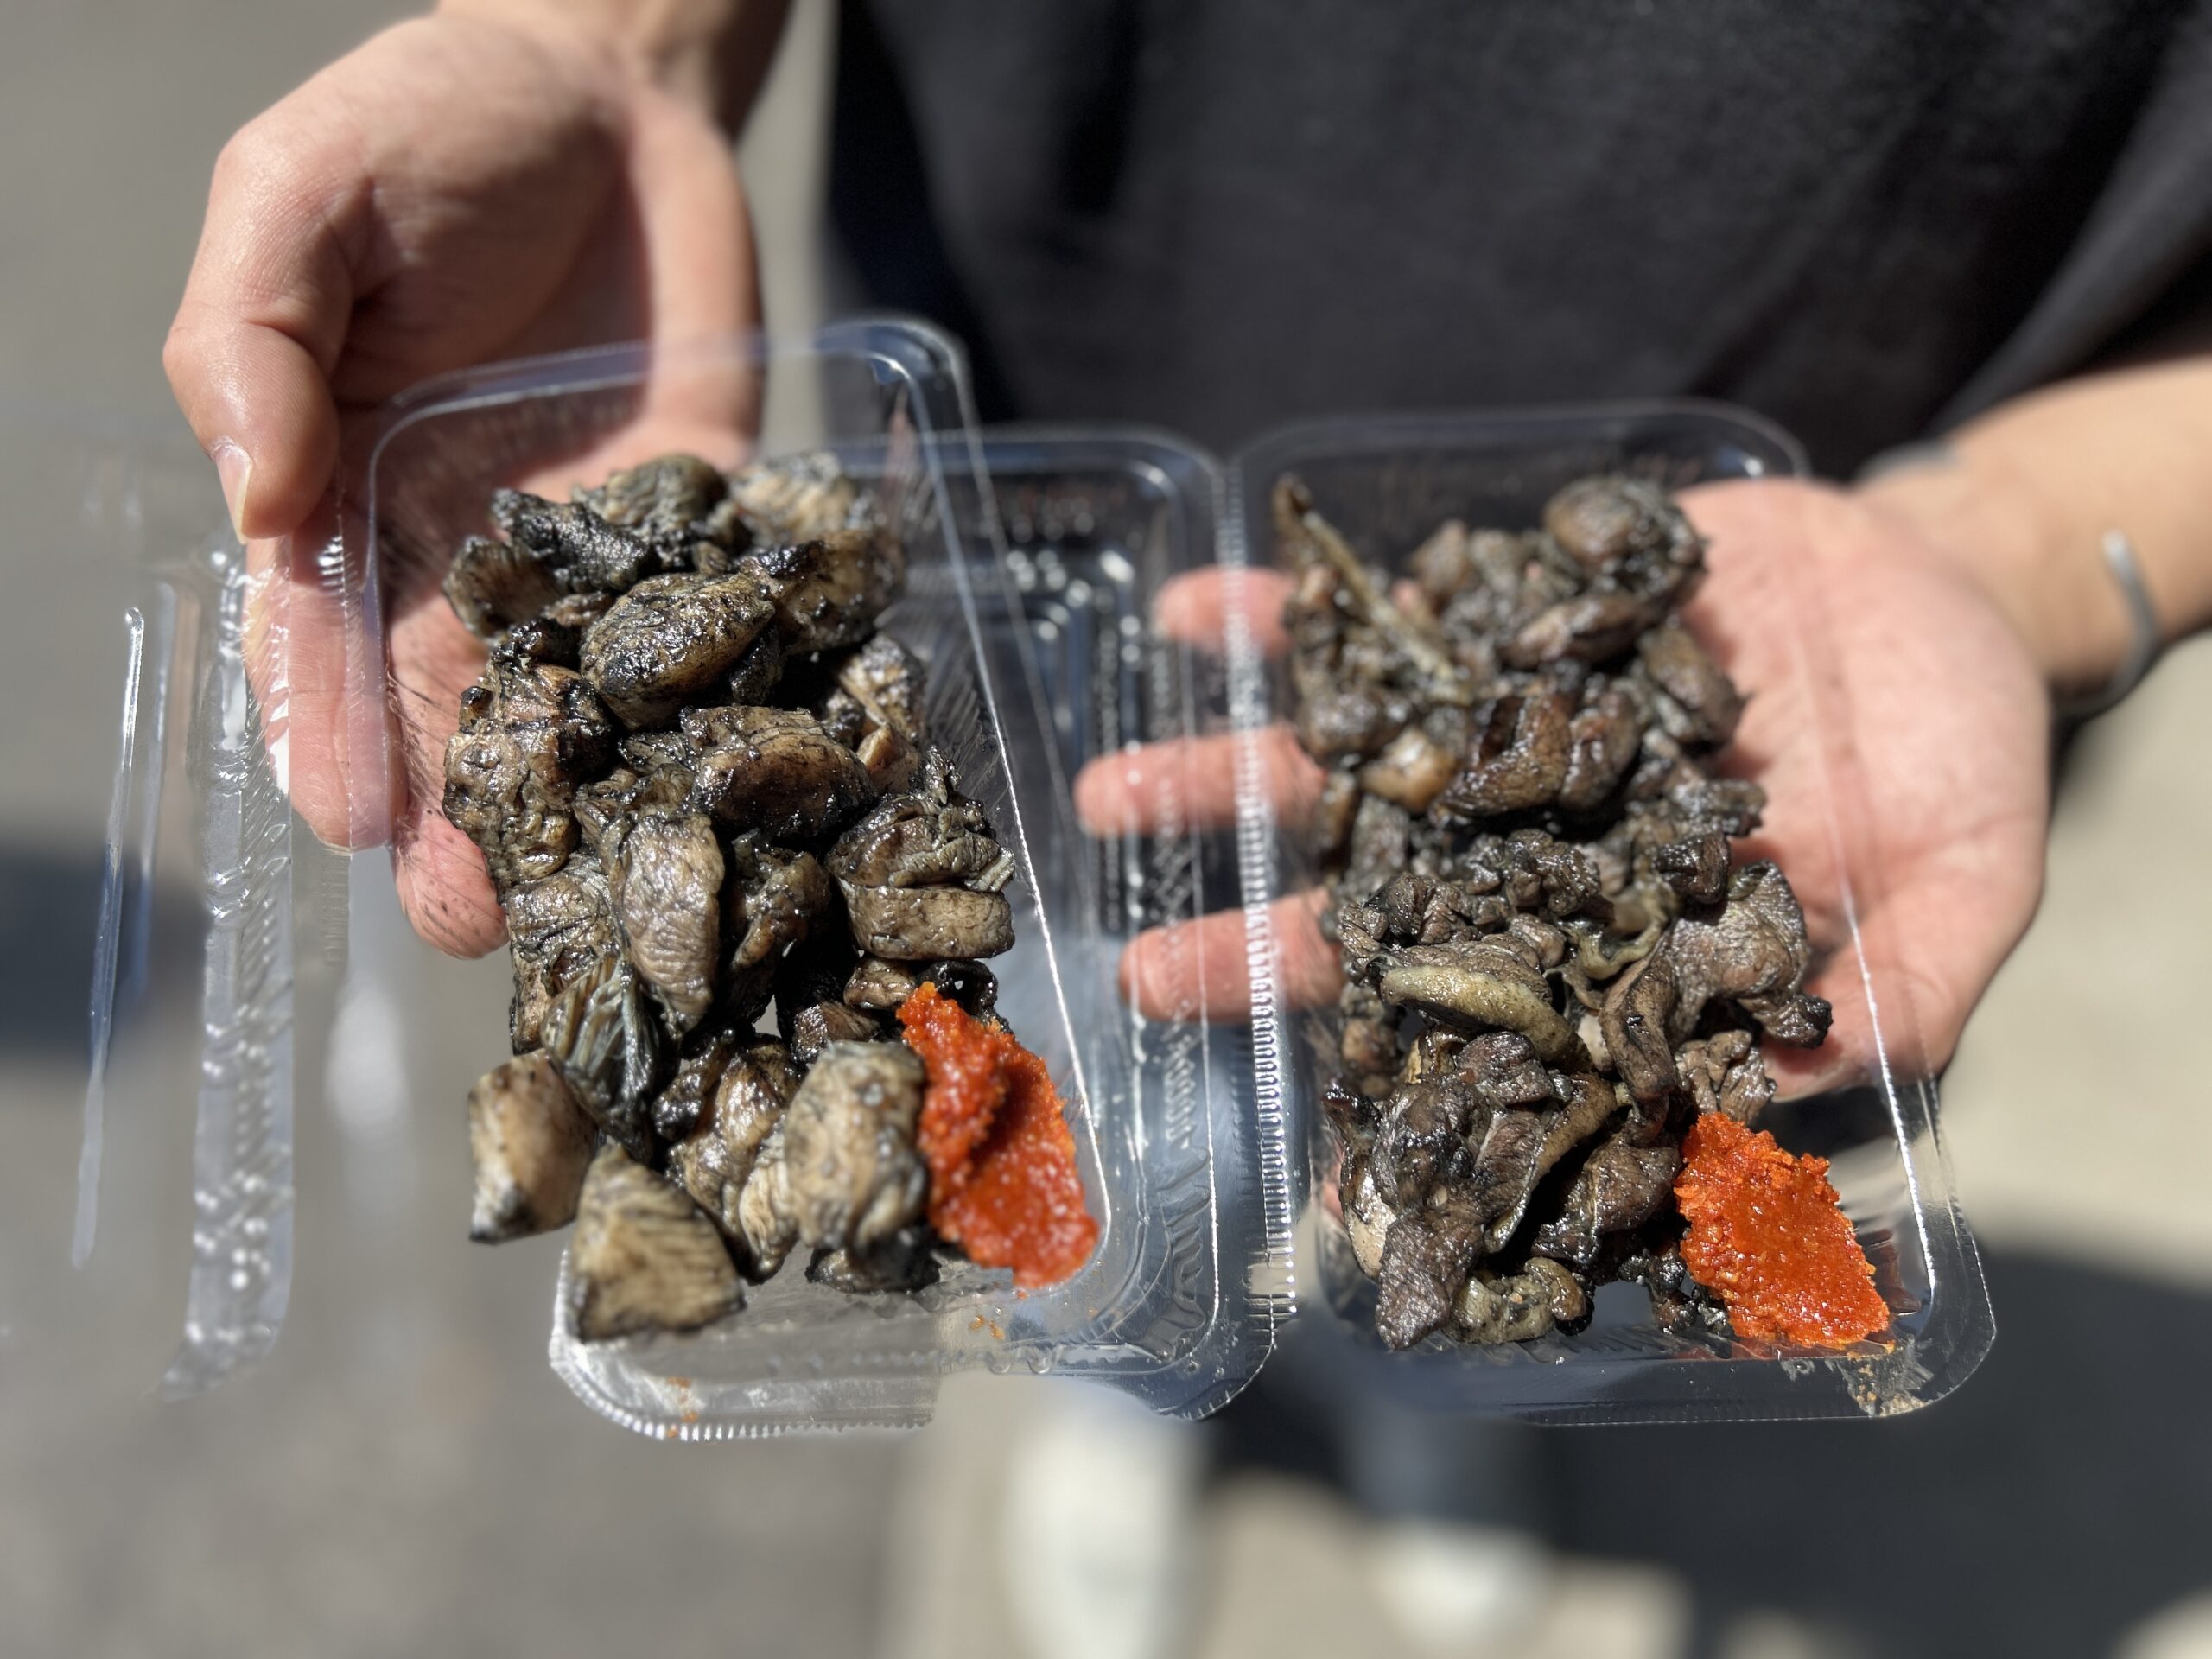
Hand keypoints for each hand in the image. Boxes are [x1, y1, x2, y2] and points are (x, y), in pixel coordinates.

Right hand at [163, 8, 758, 955]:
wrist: (617, 87)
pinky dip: (725, 711)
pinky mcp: (705, 537)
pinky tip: (738, 788)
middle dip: (459, 817)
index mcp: (343, 497)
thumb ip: (256, 339)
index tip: (353, 815)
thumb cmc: (428, 124)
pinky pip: (714, 634)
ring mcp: (594, 560)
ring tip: (593, 901)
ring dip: (584, 806)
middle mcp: (463, 557)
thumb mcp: (298, 195)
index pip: (317, 640)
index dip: (330, 730)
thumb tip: (259, 497)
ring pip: (581, 709)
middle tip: (477, 918)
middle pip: (451, 712)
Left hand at [1072, 477, 2051, 1090]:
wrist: (1950, 595)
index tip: (1305, 1148)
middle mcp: (1534, 848)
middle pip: (1376, 905)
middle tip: (1137, 971)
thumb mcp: (1959, 897)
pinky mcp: (1505, 616)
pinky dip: (1292, 615)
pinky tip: (1195, 611)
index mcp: (1618, 936)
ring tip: (1113, 793)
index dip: (1394, 1073)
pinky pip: (1383, 618)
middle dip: (1253, 937)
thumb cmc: (1964, 767)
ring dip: (1229, 776)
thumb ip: (1877, 1002)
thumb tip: (1780, 1101)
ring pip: (1346, 766)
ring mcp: (1504, 730)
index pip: (1489, 1023)